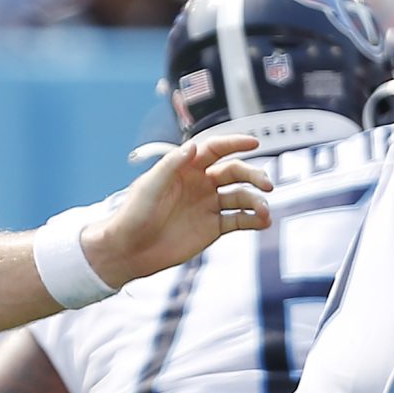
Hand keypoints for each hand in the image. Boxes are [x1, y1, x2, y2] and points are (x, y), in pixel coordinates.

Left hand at [79, 132, 271, 286]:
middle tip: (266, 183)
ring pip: (241, 197)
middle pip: (235, 172)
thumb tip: (193, 146)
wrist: (127, 251)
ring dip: (257, 201)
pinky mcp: (212, 227)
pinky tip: (262, 221)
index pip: (215, 149)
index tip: (253, 142)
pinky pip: (239, 220)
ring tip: (264, 211)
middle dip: (253, 175)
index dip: (234, 143)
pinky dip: (254, 220)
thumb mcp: (149, 185)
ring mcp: (207, 205)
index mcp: (185, 169)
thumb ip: (172, 164)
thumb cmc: (132, 215)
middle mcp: (200, 184)